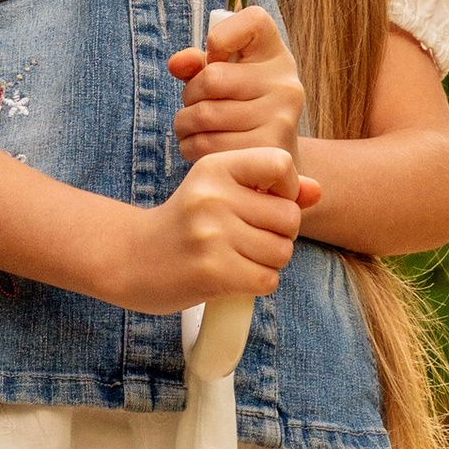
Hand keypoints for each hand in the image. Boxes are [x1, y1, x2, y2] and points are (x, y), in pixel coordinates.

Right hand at [120, 146, 320, 312]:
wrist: (130, 258)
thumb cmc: (184, 224)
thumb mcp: (220, 192)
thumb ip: (270, 188)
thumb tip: (318, 192)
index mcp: (215, 166)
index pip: (281, 165)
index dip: (287, 189)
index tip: (266, 203)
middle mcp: (213, 195)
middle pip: (289, 217)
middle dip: (280, 234)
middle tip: (248, 239)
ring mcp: (211, 233)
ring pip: (281, 252)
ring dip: (268, 262)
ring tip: (238, 257)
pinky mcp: (212, 270)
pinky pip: (267, 279)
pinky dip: (257, 282)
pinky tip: (233, 276)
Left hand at [170, 6, 303, 167]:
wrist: (270, 161)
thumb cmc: (242, 110)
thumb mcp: (226, 78)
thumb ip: (199, 64)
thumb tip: (177, 63)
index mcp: (276, 55)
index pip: (253, 21)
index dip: (221, 36)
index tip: (215, 59)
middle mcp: (285, 83)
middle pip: (212, 77)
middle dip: (190, 94)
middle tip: (194, 105)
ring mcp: (280, 118)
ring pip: (204, 115)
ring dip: (184, 123)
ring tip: (191, 127)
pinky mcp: (266, 150)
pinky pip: (208, 145)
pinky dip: (191, 147)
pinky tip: (198, 146)